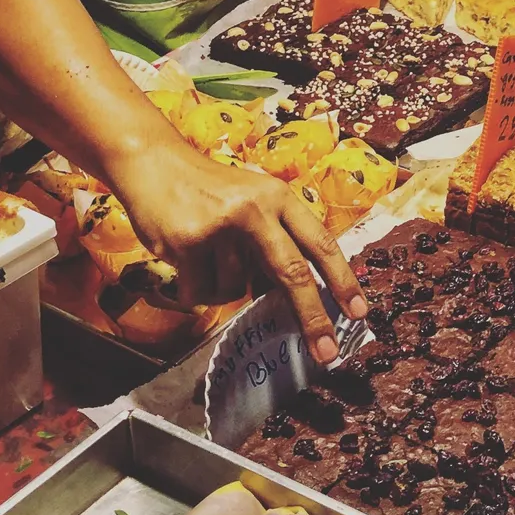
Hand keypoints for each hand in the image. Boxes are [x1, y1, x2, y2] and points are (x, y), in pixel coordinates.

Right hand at [111, 139, 365, 363]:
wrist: (154, 162)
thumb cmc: (210, 189)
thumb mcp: (252, 202)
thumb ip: (274, 240)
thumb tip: (294, 297)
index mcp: (278, 197)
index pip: (320, 242)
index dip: (342, 279)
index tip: (359, 311)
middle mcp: (255, 208)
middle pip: (292, 273)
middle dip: (312, 317)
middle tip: (327, 352)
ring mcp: (222, 225)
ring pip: (237, 289)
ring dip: (224, 286)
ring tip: (207, 255)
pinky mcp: (188, 242)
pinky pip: (202, 293)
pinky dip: (196, 288)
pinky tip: (186, 260)